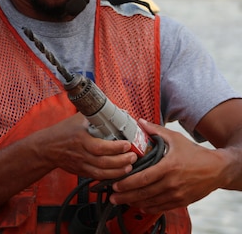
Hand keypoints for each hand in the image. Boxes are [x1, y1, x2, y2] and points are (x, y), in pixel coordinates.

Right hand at [42, 113, 136, 180]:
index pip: (100, 147)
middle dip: (122, 161)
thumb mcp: (78, 119)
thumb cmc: (63, 131)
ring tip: (129, 166)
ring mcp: (81, 165)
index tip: (127, 144)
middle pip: (104, 162)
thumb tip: (119, 112)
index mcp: (80, 140)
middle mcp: (81, 154)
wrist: (47, 147)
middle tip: (133, 156)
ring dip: (118, 171)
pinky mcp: (81, 172)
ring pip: (102, 173)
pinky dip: (110, 177)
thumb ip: (97, 115)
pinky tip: (119, 173)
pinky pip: (98, 177)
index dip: (116, 148)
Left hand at [110, 119, 225, 213]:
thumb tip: (139, 121)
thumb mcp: (175, 138)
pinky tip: (139, 205)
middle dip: (125, 196)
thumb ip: (155, 131)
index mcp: (169, 166)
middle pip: (144, 193)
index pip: (144, 178)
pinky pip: (161, 207)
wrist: (217, 169)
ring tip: (121, 200)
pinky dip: (148, 207)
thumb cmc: (195, 153)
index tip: (115, 184)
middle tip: (112, 196)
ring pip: (151, 202)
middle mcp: (172, 183)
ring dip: (134, 203)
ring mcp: (177, 194)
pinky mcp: (181, 201)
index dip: (127, 183)